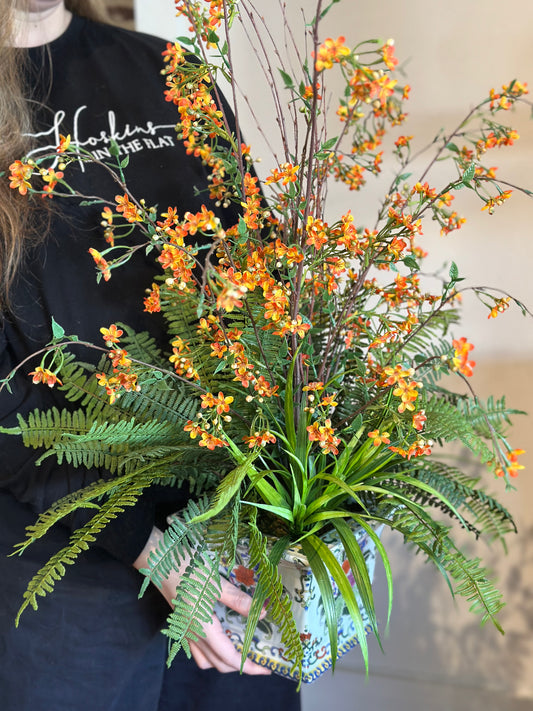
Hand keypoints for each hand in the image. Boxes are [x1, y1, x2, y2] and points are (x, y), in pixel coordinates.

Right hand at [134, 526, 270, 674]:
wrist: (158, 562)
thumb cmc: (187, 569)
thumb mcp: (215, 581)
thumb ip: (238, 600)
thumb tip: (263, 613)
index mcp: (202, 627)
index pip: (229, 657)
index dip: (249, 666)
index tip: (266, 669)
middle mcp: (192, 635)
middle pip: (219, 663)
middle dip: (240, 666)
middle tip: (259, 658)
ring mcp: (184, 631)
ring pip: (206, 660)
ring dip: (225, 661)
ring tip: (242, 650)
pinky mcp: (181, 625)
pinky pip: (197, 650)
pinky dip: (212, 653)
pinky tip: (222, 639)